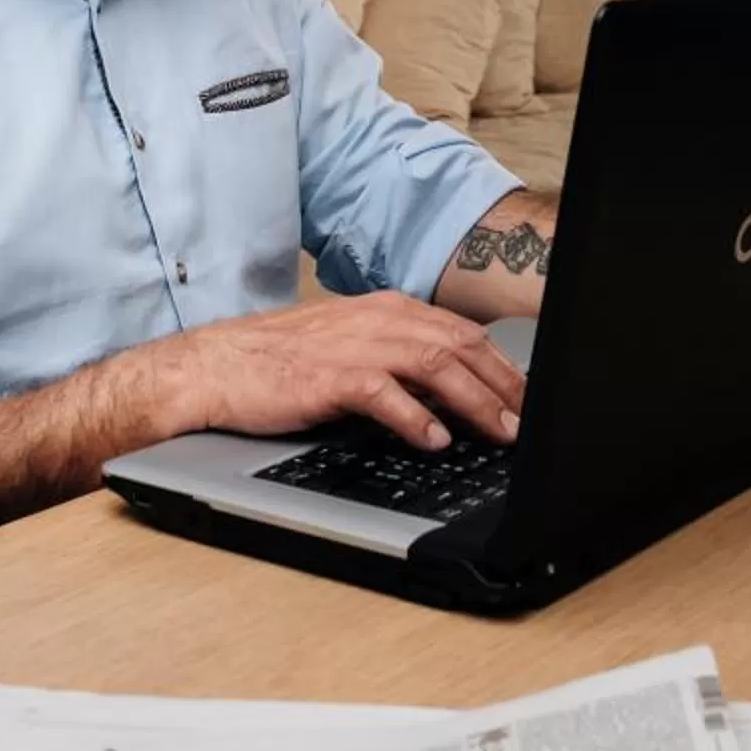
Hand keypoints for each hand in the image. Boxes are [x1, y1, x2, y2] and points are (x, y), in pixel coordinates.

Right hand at [161, 292, 527, 451]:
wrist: (219, 365)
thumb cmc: (285, 362)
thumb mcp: (353, 348)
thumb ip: (402, 361)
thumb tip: (454, 392)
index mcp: (388, 310)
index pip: (462, 334)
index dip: (503, 365)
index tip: (531, 396)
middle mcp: (378, 320)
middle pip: (460, 347)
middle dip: (503, 384)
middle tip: (532, 421)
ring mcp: (354, 346)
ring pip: (434, 366)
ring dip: (475, 401)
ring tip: (501, 431)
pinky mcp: (329, 376)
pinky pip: (384, 394)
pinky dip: (415, 417)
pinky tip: (435, 439)